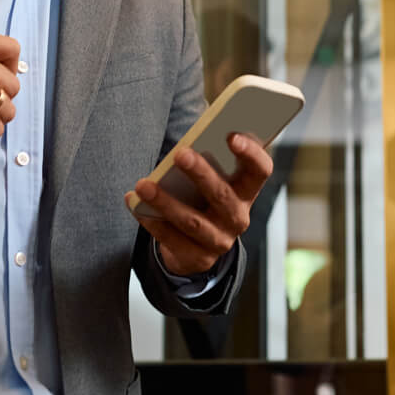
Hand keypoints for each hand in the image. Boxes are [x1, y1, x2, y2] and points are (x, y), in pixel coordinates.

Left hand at [131, 134, 272, 276]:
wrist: (197, 246)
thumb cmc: (201, 197)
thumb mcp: (211, 180)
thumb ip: (207, 162)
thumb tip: (184, 147)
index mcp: (247, 191)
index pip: (260, 170)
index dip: (251, 153)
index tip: (231, 136)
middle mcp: (238, 217)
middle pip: (222, 195)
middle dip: (201, 173)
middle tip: (180, 154)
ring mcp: (220, 241)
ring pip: (192, 221)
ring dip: (166, 202)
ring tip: (143, 185)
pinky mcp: (198, 258)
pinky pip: (172, 239)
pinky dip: (151, 221)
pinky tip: (134, 204)